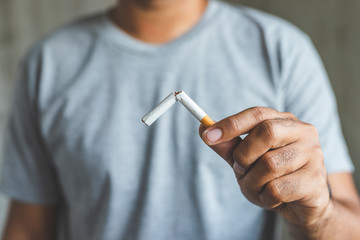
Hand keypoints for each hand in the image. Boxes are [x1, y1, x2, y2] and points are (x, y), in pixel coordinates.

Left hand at [199, 107, 330, 226]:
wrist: (299, 205)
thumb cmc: (271, 177)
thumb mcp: (245, 160)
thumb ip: (228, 146)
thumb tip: (203, 129)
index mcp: (284, 121)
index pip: (257, 114)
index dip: (231, 124)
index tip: (207, 135)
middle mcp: (303, 132)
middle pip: (267, 132)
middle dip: (244, 155)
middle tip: (240, 169)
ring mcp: (313, 155)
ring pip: (270, 164)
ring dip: (253, 182)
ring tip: (258, 187)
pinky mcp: (316, 181)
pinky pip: (277, 189)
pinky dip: (266, 198)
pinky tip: (272, 199)